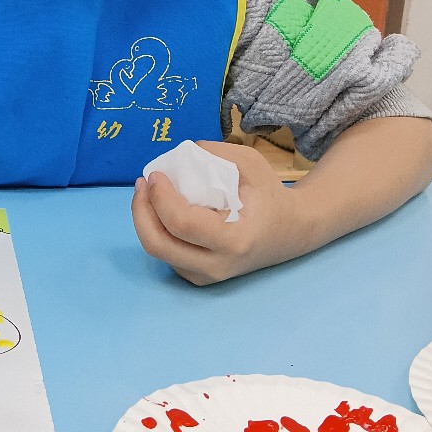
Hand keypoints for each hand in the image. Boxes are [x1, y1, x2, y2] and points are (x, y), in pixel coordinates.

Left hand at [131, 141, 304, 284]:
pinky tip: (161, 210)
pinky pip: (166, 255)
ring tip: (147, 193)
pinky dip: (157, 230)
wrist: (291, 231)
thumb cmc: (270, 195)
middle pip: (158, 245)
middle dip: (140, 211)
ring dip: (145, 220)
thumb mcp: (250, 163)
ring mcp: (208, 277)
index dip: (160, 197)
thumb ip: (213, 153)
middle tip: (142, 184)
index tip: (156, 174)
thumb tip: (176, 156)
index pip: (182, 223)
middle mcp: (218, 265)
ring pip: (158, 251)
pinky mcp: (199, 278)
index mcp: (235, 239)